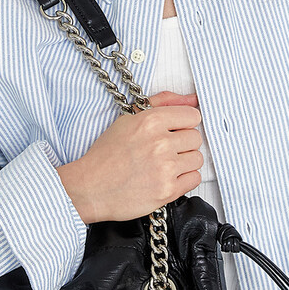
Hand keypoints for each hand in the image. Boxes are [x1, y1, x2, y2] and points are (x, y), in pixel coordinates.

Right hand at [59, 97, 203, 224]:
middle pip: (195, 138)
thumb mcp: (129, 119)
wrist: (91, 187)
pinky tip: (168, 177)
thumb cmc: (107, 154)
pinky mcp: (167, 191)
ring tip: (167, 164)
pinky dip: (184, 179)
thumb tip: (192, 98)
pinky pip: (194, 179)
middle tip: (167, 149)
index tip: (176, 130)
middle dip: (184, 143)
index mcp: (151, 121)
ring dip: (185, 161)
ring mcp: (165, 168)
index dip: (184, 123)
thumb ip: (162, 103)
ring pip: (197, 158)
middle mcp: (160, 143)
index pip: (192, 115)